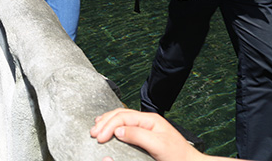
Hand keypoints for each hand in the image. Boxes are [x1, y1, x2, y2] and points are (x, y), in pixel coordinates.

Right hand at [90, 108, 214, 160]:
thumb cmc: (178, 156)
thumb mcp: (158, 146)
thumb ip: (138, 136)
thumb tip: (118, 130)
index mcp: (150, 119)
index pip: (123, 117)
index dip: (109, 125)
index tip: (99, 137)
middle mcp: (146, 120)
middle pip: (119, 115)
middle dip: (104, 123)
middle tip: (93, 134)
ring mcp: (144, 127)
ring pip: (120, 118)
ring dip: (106, 123)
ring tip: (95, 129)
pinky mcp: (143, 135)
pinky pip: (124, 126)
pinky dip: (112, 126)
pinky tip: (107, 130)